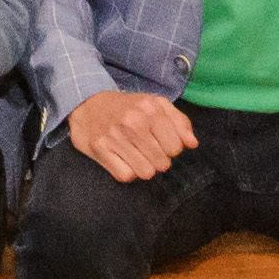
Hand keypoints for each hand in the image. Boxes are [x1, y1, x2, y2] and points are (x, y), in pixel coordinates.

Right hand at [68, 87, 195, 183]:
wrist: (86, 103)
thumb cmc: (127, 107)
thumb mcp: (156, 104)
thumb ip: (179, 121)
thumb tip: (192, 144)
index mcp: (151, 108)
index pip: (176, 147)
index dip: (171, 149)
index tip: (161, 143)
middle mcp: (133, 122)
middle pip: (162, 163)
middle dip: (158, 160)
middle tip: (147, 150)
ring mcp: (115, 137)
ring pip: (146, 173)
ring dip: (143, 168)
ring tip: (136, 156)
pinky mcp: (100, 149)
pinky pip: (125, 176)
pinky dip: (126, 172)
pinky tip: (123, 160)